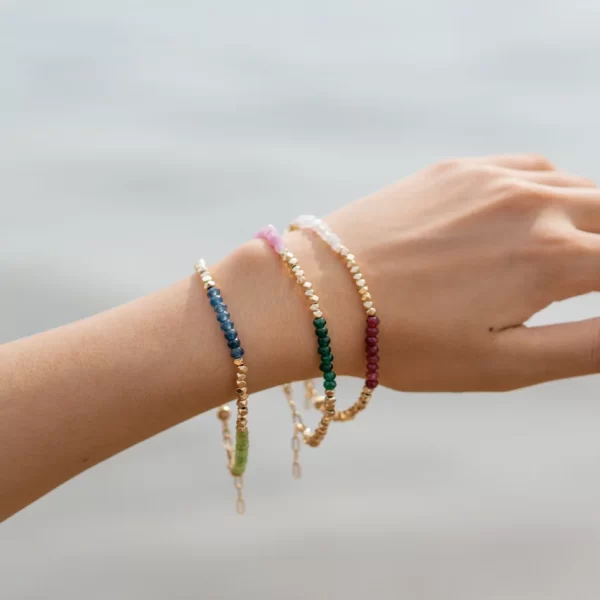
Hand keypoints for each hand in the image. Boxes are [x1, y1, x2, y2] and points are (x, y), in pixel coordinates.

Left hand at [322, 154, 599, 391]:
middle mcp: (532, 202)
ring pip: (576, 186)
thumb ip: (586, 344)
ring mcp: (492, 177)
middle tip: (583, 278)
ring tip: (575, 250)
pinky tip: (538, 214)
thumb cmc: (407, 343)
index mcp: (553, 257)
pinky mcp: (456, 168)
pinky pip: (529, 167)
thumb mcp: (504, 364)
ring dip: (589, 217)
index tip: (589, 295)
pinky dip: (550, 190)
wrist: (320, 295)